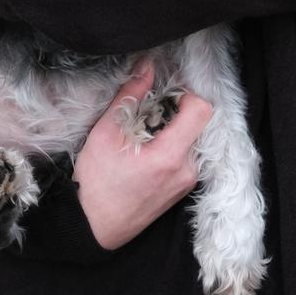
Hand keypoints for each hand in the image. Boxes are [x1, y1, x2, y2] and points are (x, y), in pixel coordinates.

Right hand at [74, 63, 212, 250]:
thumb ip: (130, 95)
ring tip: (143, 134)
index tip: (163, 95)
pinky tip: (147, 150)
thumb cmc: (96, 182)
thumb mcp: (106, 132)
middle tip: (147, 114)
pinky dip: (173, 144)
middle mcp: (187, 170)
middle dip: (175, 111)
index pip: (202, 110)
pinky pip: (188, 154)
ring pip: (193, 137)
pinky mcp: (183, 188)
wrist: (93, 228)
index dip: (185, 94)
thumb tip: (146, 66)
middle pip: (198, 122)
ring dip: (173, 128)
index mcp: (170, 156)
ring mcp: (187, 182)